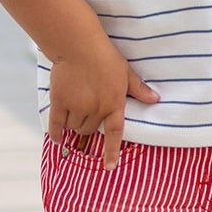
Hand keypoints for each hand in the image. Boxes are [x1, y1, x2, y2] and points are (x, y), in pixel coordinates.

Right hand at [48, 44, 158, 170]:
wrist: (78, 45)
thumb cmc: (105, 56)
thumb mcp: (126, 72)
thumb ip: (138, 89)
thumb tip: (155, 99)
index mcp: (113, 103)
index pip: (114, 133)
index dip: (112, 152)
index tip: (109, 167)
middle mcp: (95, 109)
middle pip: (90, 130)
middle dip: (89, 124)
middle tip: (88, 109)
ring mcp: (76, 106)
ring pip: (75, 127)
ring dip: (75, 124)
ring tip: (75, 109)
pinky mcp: (59, 102)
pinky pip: (56, 125)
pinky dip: (57, 133)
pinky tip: (58, 138)